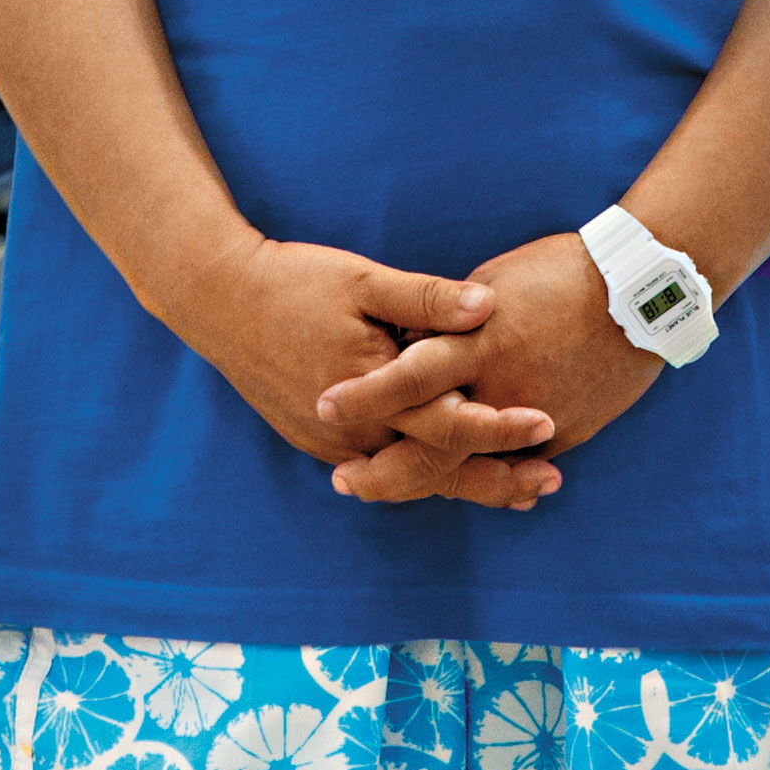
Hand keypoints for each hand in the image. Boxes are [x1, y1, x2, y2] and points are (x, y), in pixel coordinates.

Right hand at [164, 235, 557, 506]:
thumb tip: (489, 305)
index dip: (502, 428)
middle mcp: (354, 432)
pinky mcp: (320, 443)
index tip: (549, 423)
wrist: (219, 301)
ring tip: (517, 490)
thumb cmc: (294, 281)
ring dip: (463, 485)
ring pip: (410, 479)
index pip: (449, 426)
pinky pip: (383, 470)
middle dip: (496, 481)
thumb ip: (428, 299)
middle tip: (551, 482)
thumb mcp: (364, 279)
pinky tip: (453, 472)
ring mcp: (334, 444)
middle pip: (437, 472)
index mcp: (372, 390)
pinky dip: (422, 476)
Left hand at [316, 230, 660, 506]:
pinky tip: (455, 486)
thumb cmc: (563, 272)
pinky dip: (484, 477)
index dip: (365, 396)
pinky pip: (512, 465)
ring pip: (470, 466)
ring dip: (428, 483)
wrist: (640, 293)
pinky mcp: (563, 434)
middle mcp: (501, 388)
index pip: (408, 376)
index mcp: (479, 341)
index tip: (324, 408)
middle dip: (384, 471)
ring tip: (390, 490)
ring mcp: (533, 418)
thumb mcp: (494, 283)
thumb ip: (454, 322)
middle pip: (432, 446)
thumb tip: (420, 339)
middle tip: (345, 481)